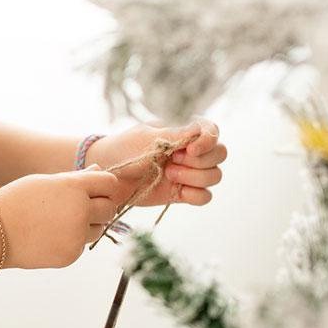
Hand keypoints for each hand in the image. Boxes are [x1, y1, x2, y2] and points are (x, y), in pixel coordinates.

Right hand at [0, 168, 125, 267]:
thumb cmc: (16, 202)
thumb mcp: (45, 183)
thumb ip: (75, 179)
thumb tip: (100, 172)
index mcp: (74, 187)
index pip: (110, 184)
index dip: (105, 187)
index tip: (96, 191)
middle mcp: (80, 211)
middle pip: (110, 208)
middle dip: (100, 207)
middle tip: (79, 208)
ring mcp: (76, 235)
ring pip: (98, 229)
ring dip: (88, 225)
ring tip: (59, 222)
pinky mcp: (71, 255)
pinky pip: (82, 246)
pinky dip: (72, 241)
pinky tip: (50, 236)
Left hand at [87, 117, 226, 207]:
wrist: (108, 176)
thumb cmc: (123, 150)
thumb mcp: (146, 138)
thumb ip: (175, 135)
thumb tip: (201, 130)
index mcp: (183, 133)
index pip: (212, 131)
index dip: (209, 140)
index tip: (190, 148)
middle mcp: (190, 152)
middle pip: (220, 155)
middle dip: (199, 160)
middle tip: (172, 160)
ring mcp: (188, 173)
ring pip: (214, 176)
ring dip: (194, 177)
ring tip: (168, 174)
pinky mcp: (182, 193)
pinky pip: (205, 197)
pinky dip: (196, 195)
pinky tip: (177, 191)